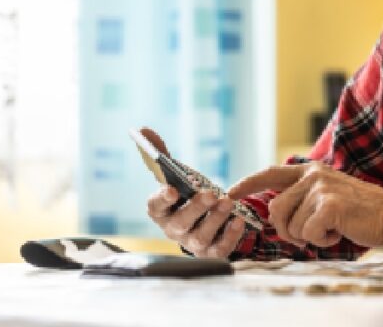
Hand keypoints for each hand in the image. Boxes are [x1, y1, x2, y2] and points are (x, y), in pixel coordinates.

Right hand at [141, 127, 245, 257]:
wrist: (204, 222)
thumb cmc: (186, 196)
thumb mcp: (175, 176)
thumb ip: (161, 156)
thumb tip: (143, 130)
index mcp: (161, 211)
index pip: (155, 206)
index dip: (161, 198)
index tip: (171, 188)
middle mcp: (173, 230)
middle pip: (180, 223)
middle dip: (195, 208)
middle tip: (210, 194)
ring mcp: (192, 243)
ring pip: (200, 237)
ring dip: (215, 220)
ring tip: (228, 202)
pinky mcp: (210, 253)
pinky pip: (219, 250)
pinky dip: (229, 237)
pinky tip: (239, 221)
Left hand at [228, 162, 382, 248]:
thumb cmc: (358, 212)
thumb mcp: (327, 196)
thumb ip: (302, 197)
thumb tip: (274, 212)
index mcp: (310, 170)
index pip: (270, 173)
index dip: (247, 183)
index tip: (229, 193)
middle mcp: (313, 175)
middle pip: (275, 209)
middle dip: (287, 230)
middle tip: (311, 233)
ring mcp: (321, 188)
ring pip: (291, 225)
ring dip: (308, 236)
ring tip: (331, 228)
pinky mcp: (329, 205)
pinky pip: (308, 233)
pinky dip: (322, 241)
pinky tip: (338, 232)